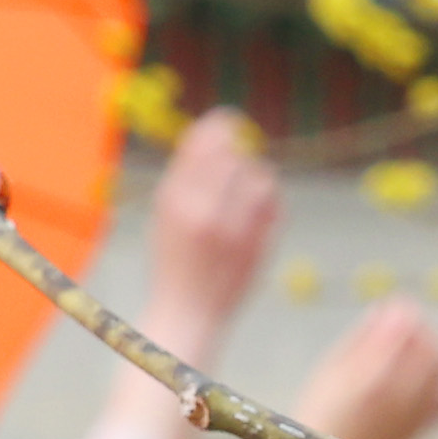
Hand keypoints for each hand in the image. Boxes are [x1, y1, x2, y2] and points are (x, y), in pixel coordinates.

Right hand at [137, 112, 280, 364]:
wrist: (186, 316)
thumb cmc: (173, 265)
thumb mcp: (163, 219)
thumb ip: (183, 180)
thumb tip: (206, 136)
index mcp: (172, 199)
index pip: (201, 142)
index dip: (219, 126)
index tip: (227, 122)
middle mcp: (200, 209)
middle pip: (233, 153)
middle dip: (239, 151)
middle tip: (241, 156)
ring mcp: (231, 228)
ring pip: (258, 175)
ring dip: (256, 176)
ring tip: (246, 192)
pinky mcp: (255, 244)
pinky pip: (273, 202)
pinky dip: (269, 199)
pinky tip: (258, 210)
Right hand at [288, 298, 437, 438]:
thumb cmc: (322, 415)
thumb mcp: (331, 369)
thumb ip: (362, 338)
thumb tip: (385, 310)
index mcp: (376, 374)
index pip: (406, 328)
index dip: (404, 311)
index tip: (397, 306)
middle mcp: (403, 393)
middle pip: (434, 346)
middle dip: (424, 329)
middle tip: (409, 326)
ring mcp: (416, 411)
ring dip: (432, 351)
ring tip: (413, 351)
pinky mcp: (422, 426)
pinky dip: (437, 379)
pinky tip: (418, 380)